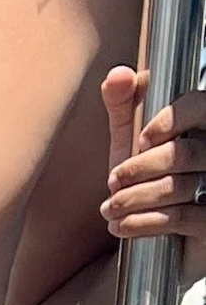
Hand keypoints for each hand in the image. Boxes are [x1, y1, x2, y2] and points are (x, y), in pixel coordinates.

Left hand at [101, 66, 205, 286]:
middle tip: (112, 180)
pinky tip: (120, 227)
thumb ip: (124, 105)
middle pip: (183, 154)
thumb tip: (119, 74)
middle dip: (139, 168)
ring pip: (177, 188)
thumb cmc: (147, 175)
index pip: (200, 106)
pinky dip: (143, 223)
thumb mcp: (131, 138)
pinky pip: (181, 219)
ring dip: (134, 199)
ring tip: (109, 208)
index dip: (171, 120)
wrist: (154, 230)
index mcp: (202, 126)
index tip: (141, 139)